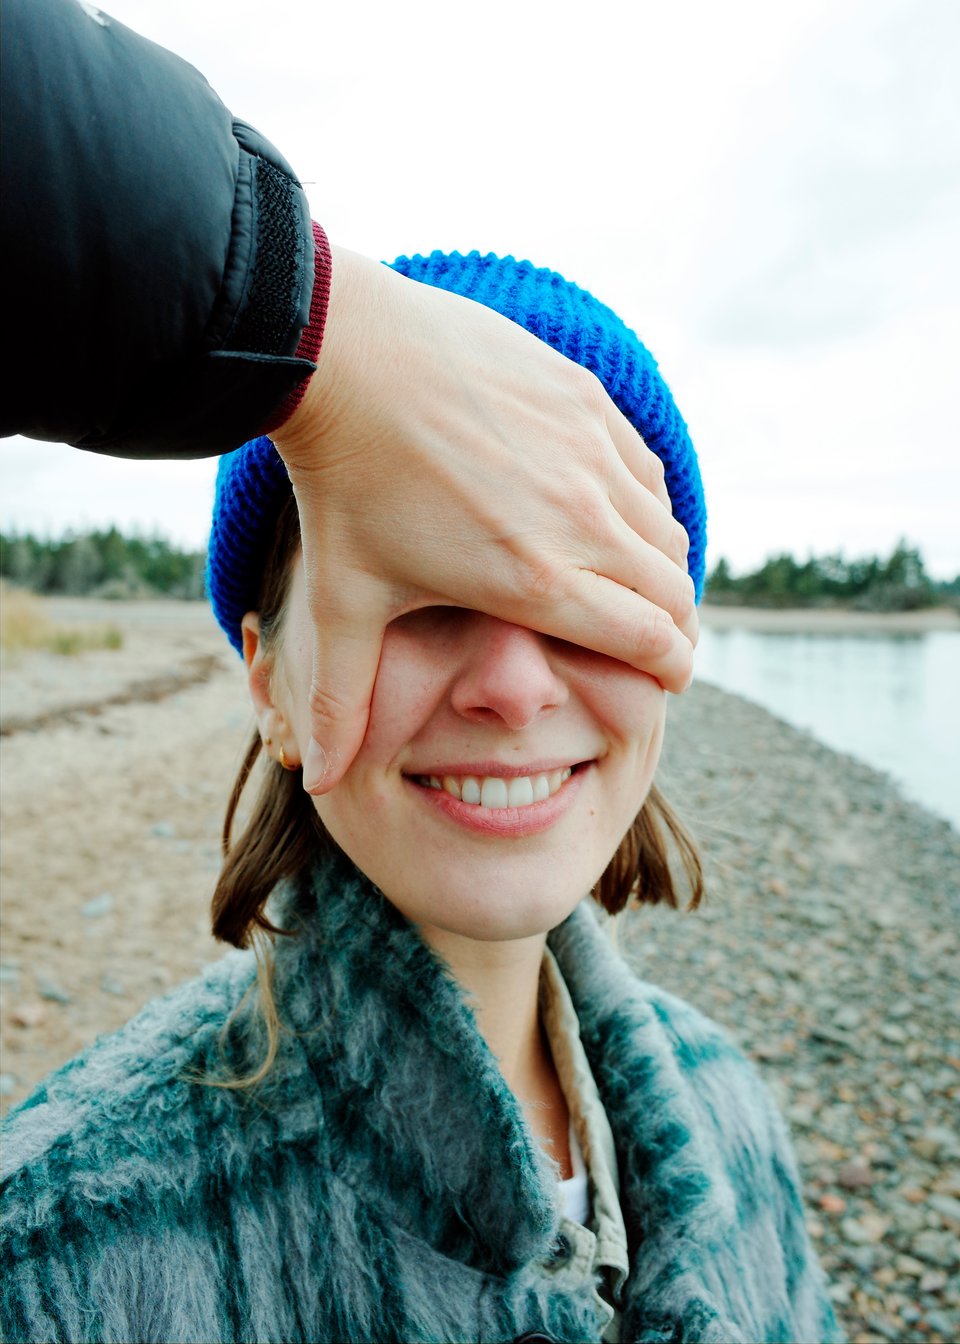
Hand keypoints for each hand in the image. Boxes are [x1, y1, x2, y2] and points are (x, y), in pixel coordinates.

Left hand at [272, 246, 696, 793]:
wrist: (344, 356)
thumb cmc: (343, 485)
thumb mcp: (341, 603)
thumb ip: (340, 702)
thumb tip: (320, 785)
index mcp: (534, 581)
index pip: (648, 642)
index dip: (671, 670)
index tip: (668, 681)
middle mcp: (580, 518)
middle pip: (673, 593)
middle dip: (674, 630)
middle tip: (658, 644)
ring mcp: (588, 451)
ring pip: (667, 530)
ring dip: (662, 569)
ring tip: (636, 585)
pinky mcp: (584, 400)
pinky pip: (647, 468)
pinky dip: (646, 505)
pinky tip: (614, 515)